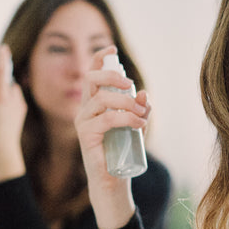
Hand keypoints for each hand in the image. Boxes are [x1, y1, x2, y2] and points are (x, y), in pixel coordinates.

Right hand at [74, 46, 149, 228]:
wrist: (112, 180)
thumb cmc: (121, 152)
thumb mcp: (134, 126)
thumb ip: (139, 110)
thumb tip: (145, 93)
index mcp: (93, 104)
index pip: (91, 75)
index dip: (99, 58)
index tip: (112, 48)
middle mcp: (84, 110)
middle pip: (91, 79)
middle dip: (112, 75)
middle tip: (130, 84)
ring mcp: (83, 122)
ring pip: (102, 98)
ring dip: (126, 102)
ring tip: (141, 114)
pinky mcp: (86, 136)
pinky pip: (107, 119)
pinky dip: (126, 118)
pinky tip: (140, 124)